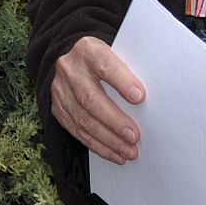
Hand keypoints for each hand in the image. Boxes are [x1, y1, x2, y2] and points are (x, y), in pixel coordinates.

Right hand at [50, 36, 144, 164]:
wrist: (73, 59)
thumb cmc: (103, 60)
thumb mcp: (115, 54)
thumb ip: (127, 71)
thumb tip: (147, 100)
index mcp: (88, 50)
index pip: (105, 66)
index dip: (122, 82)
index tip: (139, 98)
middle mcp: (70, 69)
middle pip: (91, 99)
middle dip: (115, 121)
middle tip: (134, 137)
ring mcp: (61, 90)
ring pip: (83, 119)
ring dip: (108, 140)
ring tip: (129, 151)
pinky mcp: (58, 108)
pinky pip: (77, 131)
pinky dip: (98, 145)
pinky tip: (114, 154)